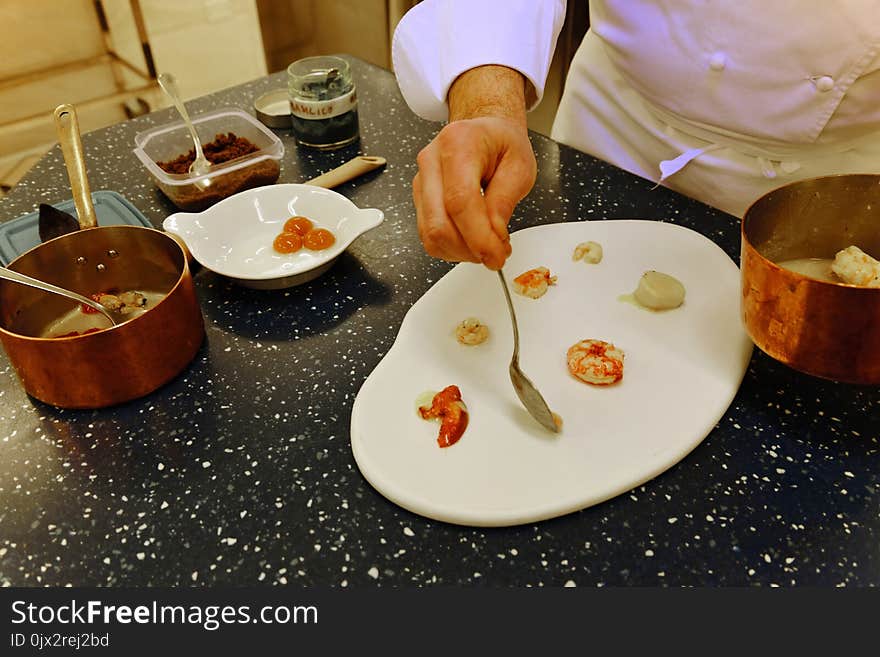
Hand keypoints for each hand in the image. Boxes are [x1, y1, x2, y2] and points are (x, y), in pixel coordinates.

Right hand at [412, 66, 536, 269]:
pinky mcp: (419, 198)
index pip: (460, 201)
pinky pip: (428, 236)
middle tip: (496, 254)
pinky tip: (471, 240)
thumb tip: (493, 236)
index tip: (497, 255)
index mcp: (458, 144)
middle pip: (439, 223)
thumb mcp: (520, 167)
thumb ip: (504, 202)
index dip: (478, 237)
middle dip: (470, 250)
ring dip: (461, 252)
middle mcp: (431, 161)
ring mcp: (420, 181)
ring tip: (486, 245)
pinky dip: (451, 248)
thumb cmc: (502, 144)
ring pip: (430, 235)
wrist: (484, 133)